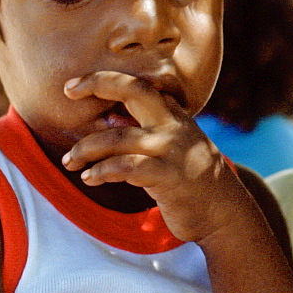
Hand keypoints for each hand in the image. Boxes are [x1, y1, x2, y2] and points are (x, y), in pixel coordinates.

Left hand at [61, 70, 254, 242]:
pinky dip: (101, 172)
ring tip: (70, 162)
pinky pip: (125, 168)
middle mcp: (174, 125)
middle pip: (133, 91)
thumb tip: (110, 121)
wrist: (224, 213)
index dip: (105, 79)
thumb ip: (150, 131)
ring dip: (85, 149)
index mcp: (174, 115)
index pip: (138, 85)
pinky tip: (91, 179)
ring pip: (117, 138)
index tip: (74, 86)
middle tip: (68, 92)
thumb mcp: (177, 146)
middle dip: (98, 85)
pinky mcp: (168, 176)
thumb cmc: (193, 181)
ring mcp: (172, 149)